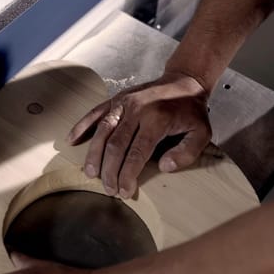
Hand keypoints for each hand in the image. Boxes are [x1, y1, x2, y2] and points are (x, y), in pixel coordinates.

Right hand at [67, 72, 211, 198]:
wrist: (184, 82)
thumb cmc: (191, 111)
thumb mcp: (202, 133)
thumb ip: (186, 153)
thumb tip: (164, 167)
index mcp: (156, 120)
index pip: (137, 153)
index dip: (128, 174)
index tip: (124, 191)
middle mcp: (136, 110)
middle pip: (116, 145)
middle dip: (109, 170)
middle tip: (108, 189)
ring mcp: (123, 103)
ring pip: (102, 131)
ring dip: (94, 154)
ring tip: (90, 173)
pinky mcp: (116, 98)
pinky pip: (95, 112)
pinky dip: (82, 126)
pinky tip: (71, 140)